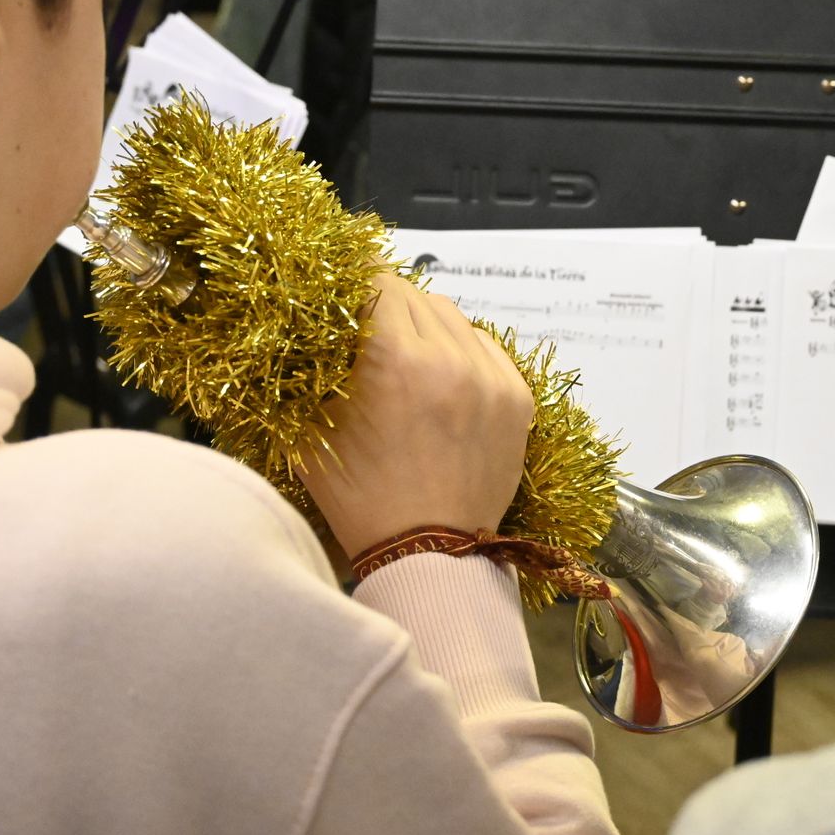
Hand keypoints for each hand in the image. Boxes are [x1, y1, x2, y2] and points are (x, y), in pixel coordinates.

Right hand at [295, 273, 534, 559]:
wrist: (429, 555)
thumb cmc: (361, 498)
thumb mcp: (315, 429)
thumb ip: (320, 365)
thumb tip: (320, 317)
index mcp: (395, 362)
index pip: (376, 280)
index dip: (354, 279)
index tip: (344, 288)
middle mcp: (450, 359)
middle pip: (414, 294)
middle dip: (387, 306)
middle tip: (370, 332)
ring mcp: (491, 377)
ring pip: (452, 316)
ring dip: (425, 326)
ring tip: (407, 360)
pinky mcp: (518, 397)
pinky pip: (485, 347)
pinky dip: (461, 352)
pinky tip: (442, 381)